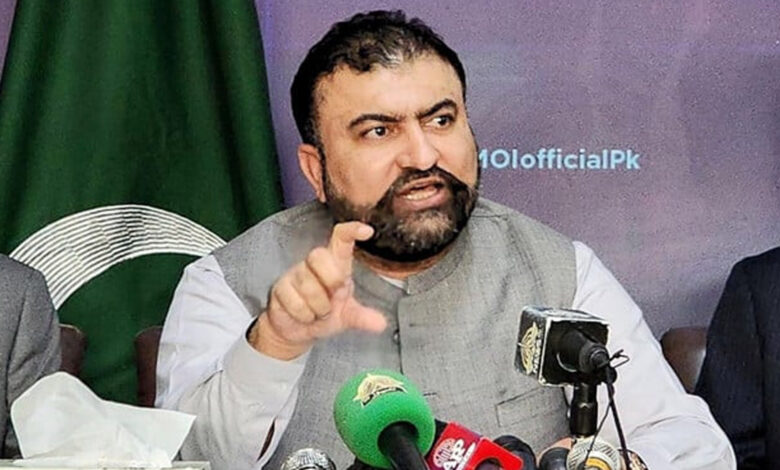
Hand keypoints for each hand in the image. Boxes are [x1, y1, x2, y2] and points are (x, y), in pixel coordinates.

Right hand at [249, 221, 387, 359]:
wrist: (297, 330)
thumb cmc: (323, 313)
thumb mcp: (346, 316)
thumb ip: (363, 317)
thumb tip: (382, 324)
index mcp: (335, 264)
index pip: (341, 238)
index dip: (352, 231)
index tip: (367, 231)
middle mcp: (314, 264)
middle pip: (319, 256)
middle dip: (331, 280)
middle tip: (334, 298)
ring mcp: (295, 274)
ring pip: (307, 286)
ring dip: (319, 308)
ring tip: (319, 312)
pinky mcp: (280, 288)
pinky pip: (295, 301)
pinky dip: (304, 315)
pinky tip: (304, 315)